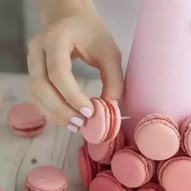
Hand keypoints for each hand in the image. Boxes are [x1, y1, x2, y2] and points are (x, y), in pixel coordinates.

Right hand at [27, 9, 122, 132]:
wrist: (71, 20)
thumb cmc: (92, 34)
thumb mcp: (109, 52)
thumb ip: (113, 79)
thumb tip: (110, 107)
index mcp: (56, 38)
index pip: (58, 72)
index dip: (72, 96)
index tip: (90, 112)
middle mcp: (38, 49)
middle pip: (41, 86)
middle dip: (61, 109)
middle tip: (82, 123)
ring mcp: (32, 61)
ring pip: (36, 94)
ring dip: (55, 114)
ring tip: (76, 125)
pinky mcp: (34, 72)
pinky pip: (37, 96)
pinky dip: (51, 110)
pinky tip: (66, 118)